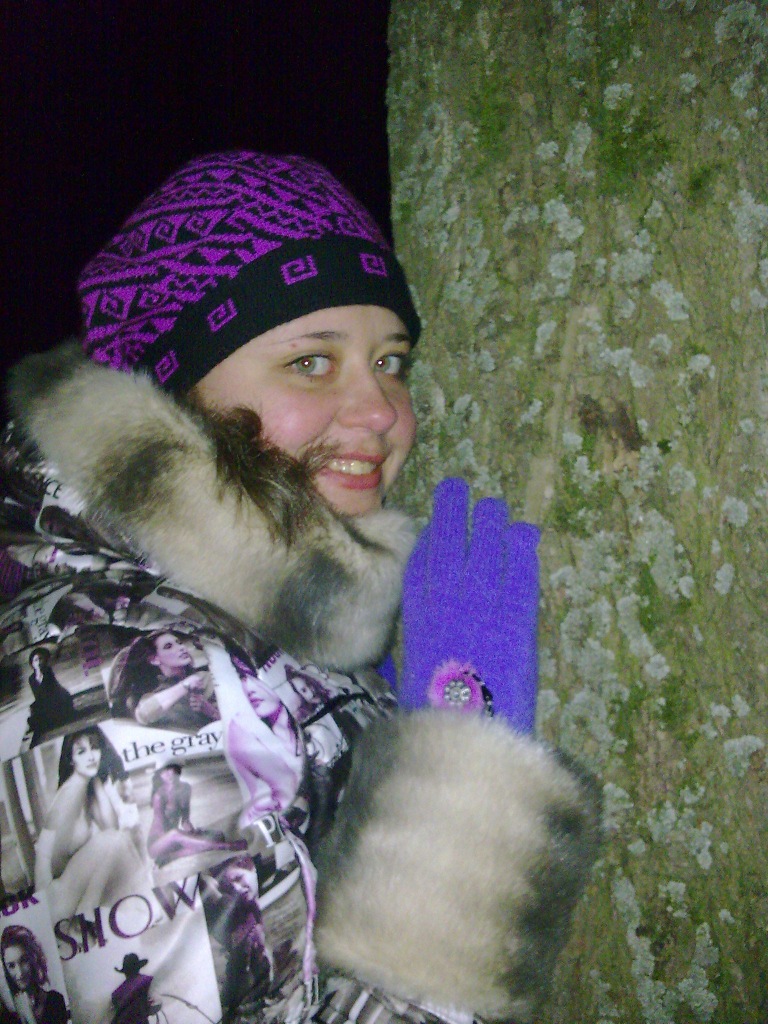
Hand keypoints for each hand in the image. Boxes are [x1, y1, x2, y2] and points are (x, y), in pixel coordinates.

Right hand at [399, 478, 538, 732]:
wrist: (469, 740)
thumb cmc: (439, 719)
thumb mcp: (413, 683)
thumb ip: (414, 656)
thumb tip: (411, 648)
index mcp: (416, 621)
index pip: (420, 566)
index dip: (428, 540)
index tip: (434, 524)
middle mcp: (445, 605)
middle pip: (449, 546)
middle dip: (453, 514)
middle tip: (459, 488)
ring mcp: (482, 609)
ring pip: (486, 551)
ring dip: (490, 524)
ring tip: (493, 506)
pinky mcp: (517, 621)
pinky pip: (520, 575)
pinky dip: (522, 551)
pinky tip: (525, 534)